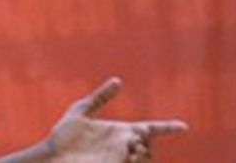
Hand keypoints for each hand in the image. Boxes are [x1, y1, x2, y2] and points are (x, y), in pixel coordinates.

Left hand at [43, 78, 187, 161]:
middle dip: (148, 138)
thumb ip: (100, 97)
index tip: (183, 126)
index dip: (167, 128)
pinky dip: (136, 159)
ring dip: (143, 151)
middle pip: (150, 143)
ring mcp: (119, 158)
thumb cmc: (63, 134)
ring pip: (145, 157)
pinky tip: (129, 153)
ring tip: (131, 146)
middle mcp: (123, 146)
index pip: (150, 129)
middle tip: (137, 135)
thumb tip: (118, 80)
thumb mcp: (81, 110)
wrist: (52, 155)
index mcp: (120, 131)